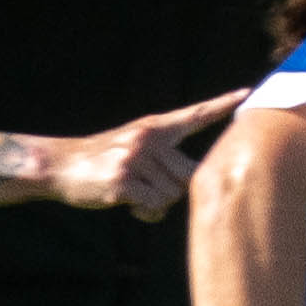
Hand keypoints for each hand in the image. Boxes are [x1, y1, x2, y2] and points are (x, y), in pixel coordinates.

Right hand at [48, 93, 240, 219]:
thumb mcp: (134, 145)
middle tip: (150, 187)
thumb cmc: (102, 161)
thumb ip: (164, 156)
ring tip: (135, 194)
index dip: (221, 106)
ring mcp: (134, 160)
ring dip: (158, 203)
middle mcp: (147, 139)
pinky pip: (155, 206)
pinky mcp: (123, 182)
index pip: (194, 115)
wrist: (58, 165)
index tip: (247, 93)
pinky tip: (127, 203)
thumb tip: (199, 181)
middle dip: (176, 188)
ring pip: (174, 194)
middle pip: (190, 173)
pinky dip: (146, 212)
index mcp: (153, 127)